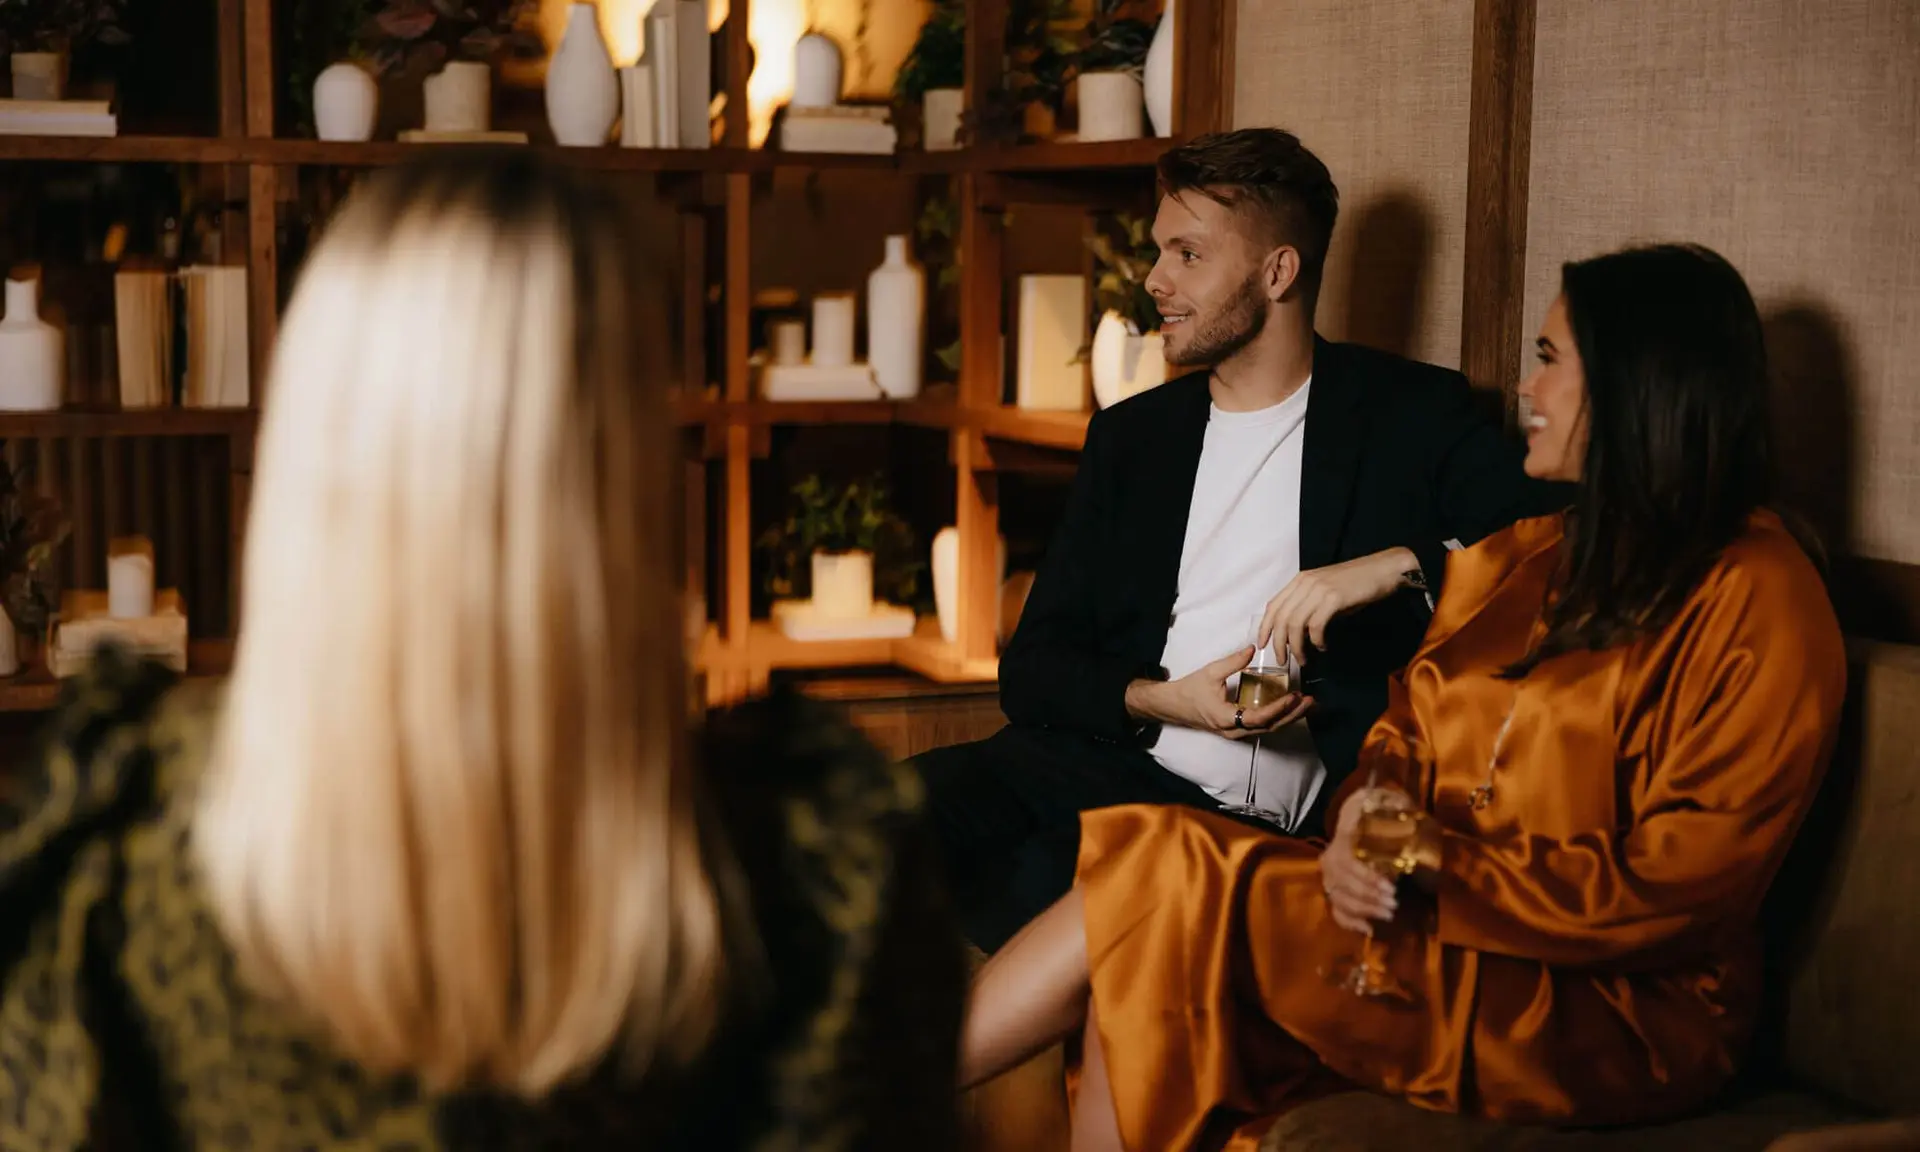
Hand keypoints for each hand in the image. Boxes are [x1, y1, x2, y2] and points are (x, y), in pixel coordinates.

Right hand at [1125, 647, 1314, 737]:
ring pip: (1268, 729)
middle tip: (1309, 701)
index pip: (1258, 718)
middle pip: (1269, 727)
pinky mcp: (1238, 729)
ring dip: (1288, 717)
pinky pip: (1262, 726)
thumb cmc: (1190, 690)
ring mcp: (1237, 732)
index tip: (1293, 696)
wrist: (1173, 705)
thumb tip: (1253, 648)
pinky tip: (1289, 707)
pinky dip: (1278, 717)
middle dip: (1291, 715)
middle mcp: (1234, 730)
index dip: (1278, 708)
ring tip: (1305, 704)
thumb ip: (1233, 661)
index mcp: (1226, 718)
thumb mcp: (1210, 672)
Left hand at [1259, 547, 1420, 658]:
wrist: (1385, 569)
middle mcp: (1305, 583)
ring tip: (1303, 659)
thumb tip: (1300, 634)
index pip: (1273, 605)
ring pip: (1295, 624)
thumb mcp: (1327, 593)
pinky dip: (1316, 640)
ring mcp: (1318, 589)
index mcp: (1300, 580)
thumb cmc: (1358, 583)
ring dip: (1296, 646)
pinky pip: (1316, 625)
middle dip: (1278, 643)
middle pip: (1281, 617)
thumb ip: (1310, 608)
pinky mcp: (1333, 598)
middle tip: (1282, 660)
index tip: (1263, 644)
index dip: (1265, 627)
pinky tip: (1322, 647)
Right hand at [1320, 786, 1413, 932]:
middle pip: (1343, 884)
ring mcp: (1329, 877)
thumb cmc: (1376, 813)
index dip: (1367, 878)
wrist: (1360, 818)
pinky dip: (1350, 923)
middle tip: (1394, 904)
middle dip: (1369, 898)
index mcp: (1342, 839)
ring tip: (1388, 914)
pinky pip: (1336, 911)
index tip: (1391, 886)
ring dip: (1363, 910)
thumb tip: (1402, 809)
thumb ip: (1392, 803)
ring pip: (1339, 899)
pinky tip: (1369, 929)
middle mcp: (1330, 858)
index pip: (1347, 862)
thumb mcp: (1383, 801)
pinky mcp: (1333, 890)